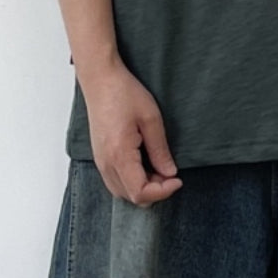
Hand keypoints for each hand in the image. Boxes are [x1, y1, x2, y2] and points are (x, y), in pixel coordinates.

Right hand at [80, 57, 182, 203]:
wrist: (100, 79)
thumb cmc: (123, 93)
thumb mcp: (151, 119)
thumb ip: (160, 150)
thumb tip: (169, 172)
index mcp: (119, 155)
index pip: (140, 193)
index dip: (163, 192)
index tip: (177, 179)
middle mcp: (106, 163)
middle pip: (131, 198)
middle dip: (155, 191)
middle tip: (169, 172)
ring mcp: (100, 161)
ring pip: (123, 192)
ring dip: (143, 187)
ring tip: (158, 167)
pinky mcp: (100, 157)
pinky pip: (116, 181)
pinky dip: (132, 181)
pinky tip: (144, 164)